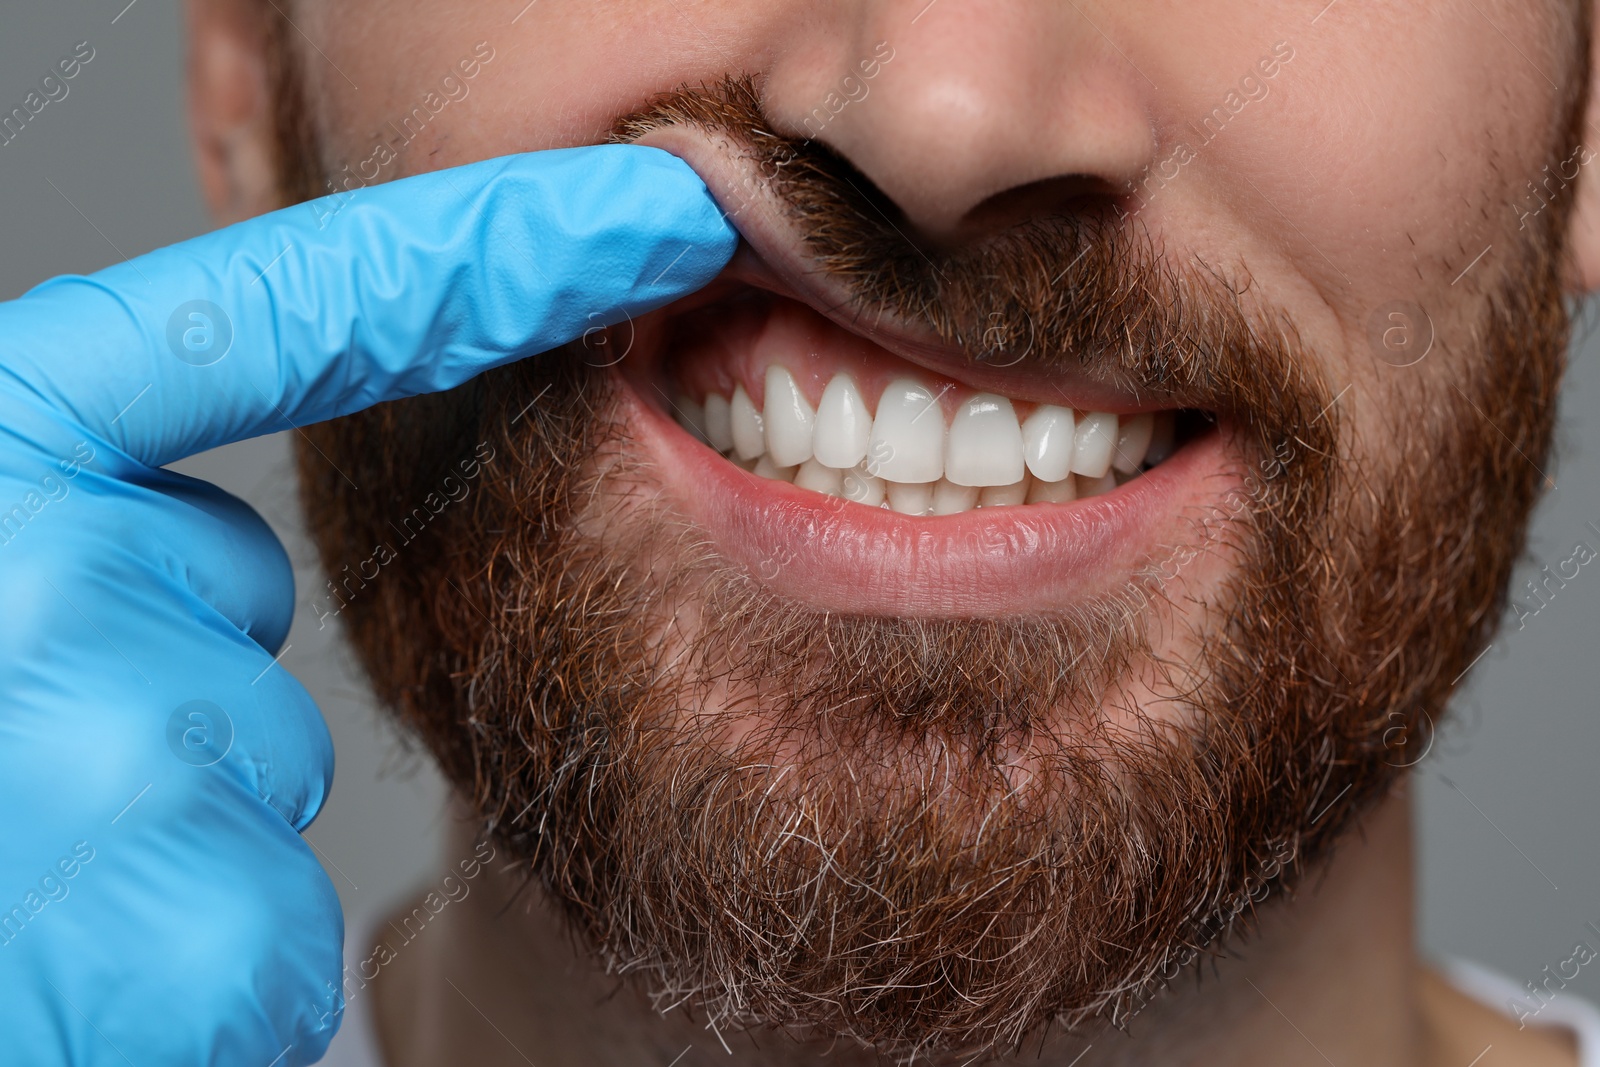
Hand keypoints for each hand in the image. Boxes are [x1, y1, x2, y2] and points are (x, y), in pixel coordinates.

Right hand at [0, 145, 734, 1064]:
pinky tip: (81, 1000)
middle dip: (175, 684)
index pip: (255, 315)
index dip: (459, 261)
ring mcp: (88, 736)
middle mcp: (22, 570)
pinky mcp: (166, 925)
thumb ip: (79, 552)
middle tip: (25, 793)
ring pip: (266, 763)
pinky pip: (269, 921)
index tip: (632, 220)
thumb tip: (217, 572)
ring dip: (179, 846)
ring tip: (31, 919)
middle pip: (233, 588)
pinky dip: (204, 976)